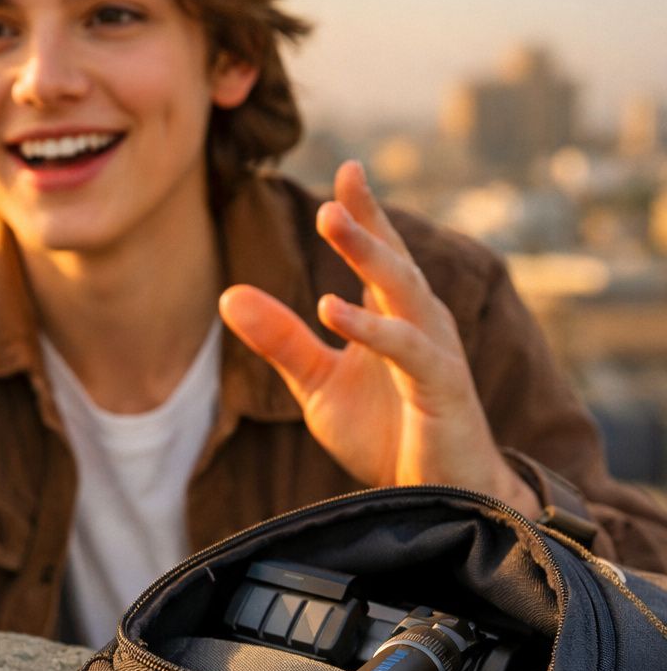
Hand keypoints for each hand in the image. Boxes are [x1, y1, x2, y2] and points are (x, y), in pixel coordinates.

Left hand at [218, 161, 538, 514]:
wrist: (437, 502)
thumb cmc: (388, 436)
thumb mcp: (319, 385)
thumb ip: (281, 340)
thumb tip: (227, 294)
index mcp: (395, 318)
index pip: (380, 255)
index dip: (365, 212)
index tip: (347, 169)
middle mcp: (422, 325)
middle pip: (394, 262)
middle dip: (366, 221)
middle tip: (338, 186)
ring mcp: (436, 354)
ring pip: (405, 292)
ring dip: (368, 254)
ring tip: (332, 221)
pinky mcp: (443, 390)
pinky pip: (408, 350)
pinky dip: (372, 327)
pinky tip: (331, 309)